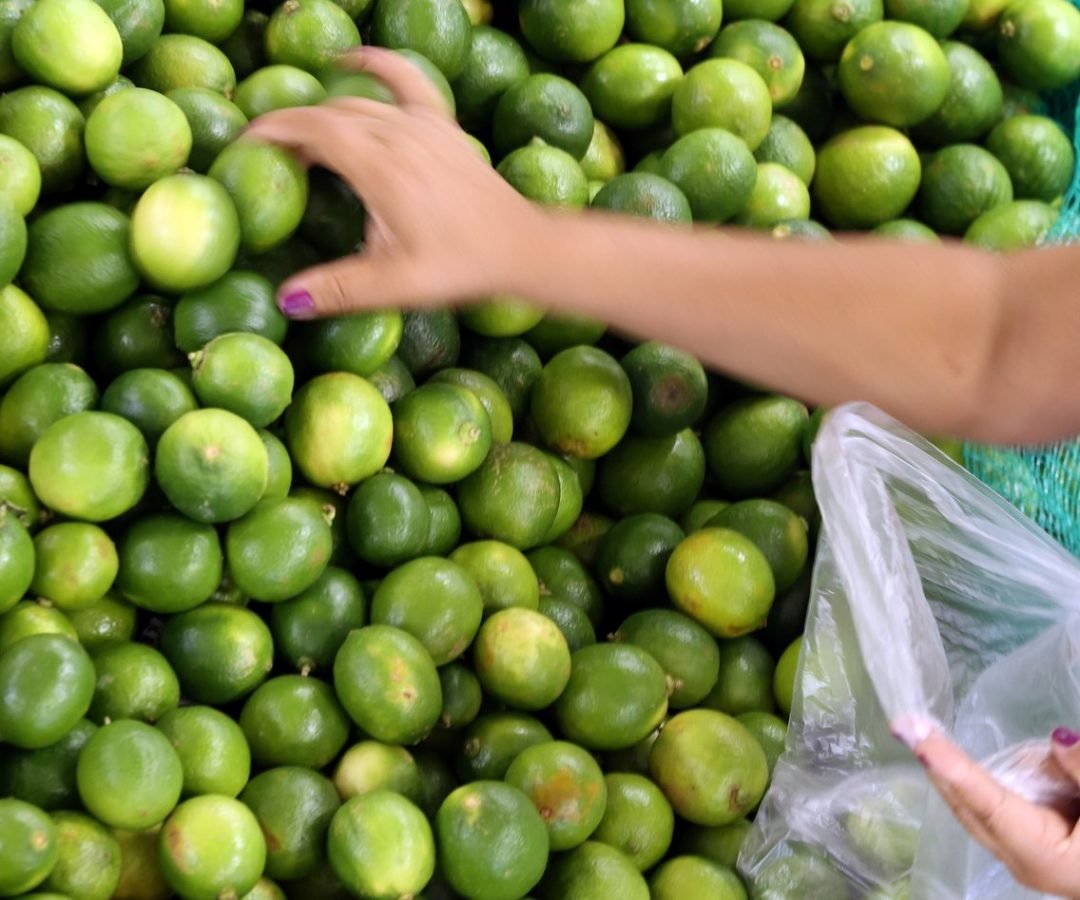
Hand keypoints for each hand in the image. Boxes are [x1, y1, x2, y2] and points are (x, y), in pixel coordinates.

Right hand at [244, 48, 544, 318]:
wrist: (522, 247)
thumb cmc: (461, 267)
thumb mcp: (396, 285)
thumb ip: (339, 289)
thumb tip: (286, 300)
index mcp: (381, 168)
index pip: (312, 130)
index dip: (273, 131)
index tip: (245, 146)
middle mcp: (400, 135)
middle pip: (331, 115)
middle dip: (294, 129)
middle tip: (271, 160)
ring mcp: (425, 125)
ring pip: (361, 102)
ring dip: (326, 113)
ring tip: (303, 138)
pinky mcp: (444, 126)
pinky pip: (407, 81)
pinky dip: (378, 66)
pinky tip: (354, 59)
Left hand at [912, 727, 1079, 895]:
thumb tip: (1060, 740)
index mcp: (1040, 855)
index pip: (987, 802)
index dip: (953, 769)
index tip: (918, 740)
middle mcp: (1018, 857)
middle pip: (967, 803)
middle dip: (938, 763)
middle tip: (905, 725)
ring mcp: (1017, 853)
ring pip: (975, 803)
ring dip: (960, 770)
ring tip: (939, 736)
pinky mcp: (1024, 843)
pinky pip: (993, 803)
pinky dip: (982, 780)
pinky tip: (985, 762)